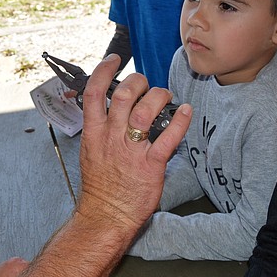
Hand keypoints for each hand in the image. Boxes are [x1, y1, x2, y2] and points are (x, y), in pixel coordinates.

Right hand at [77, 55, 190, 230]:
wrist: (106, 216)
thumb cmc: (101, 188)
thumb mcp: (91, 152)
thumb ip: (100, 130)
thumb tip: (109, 112)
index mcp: (94, 133)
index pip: (93, 93)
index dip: (104, 71)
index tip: (114, 60)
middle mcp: (111, 138)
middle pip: (122, 96)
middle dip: (137, 82)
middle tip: (145, 84)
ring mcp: (131, 151)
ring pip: (145, 111)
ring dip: (159, 96)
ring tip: (165, 96)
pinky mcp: (151, 165)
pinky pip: (168, 138)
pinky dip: (180, 121)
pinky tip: (185, 112)